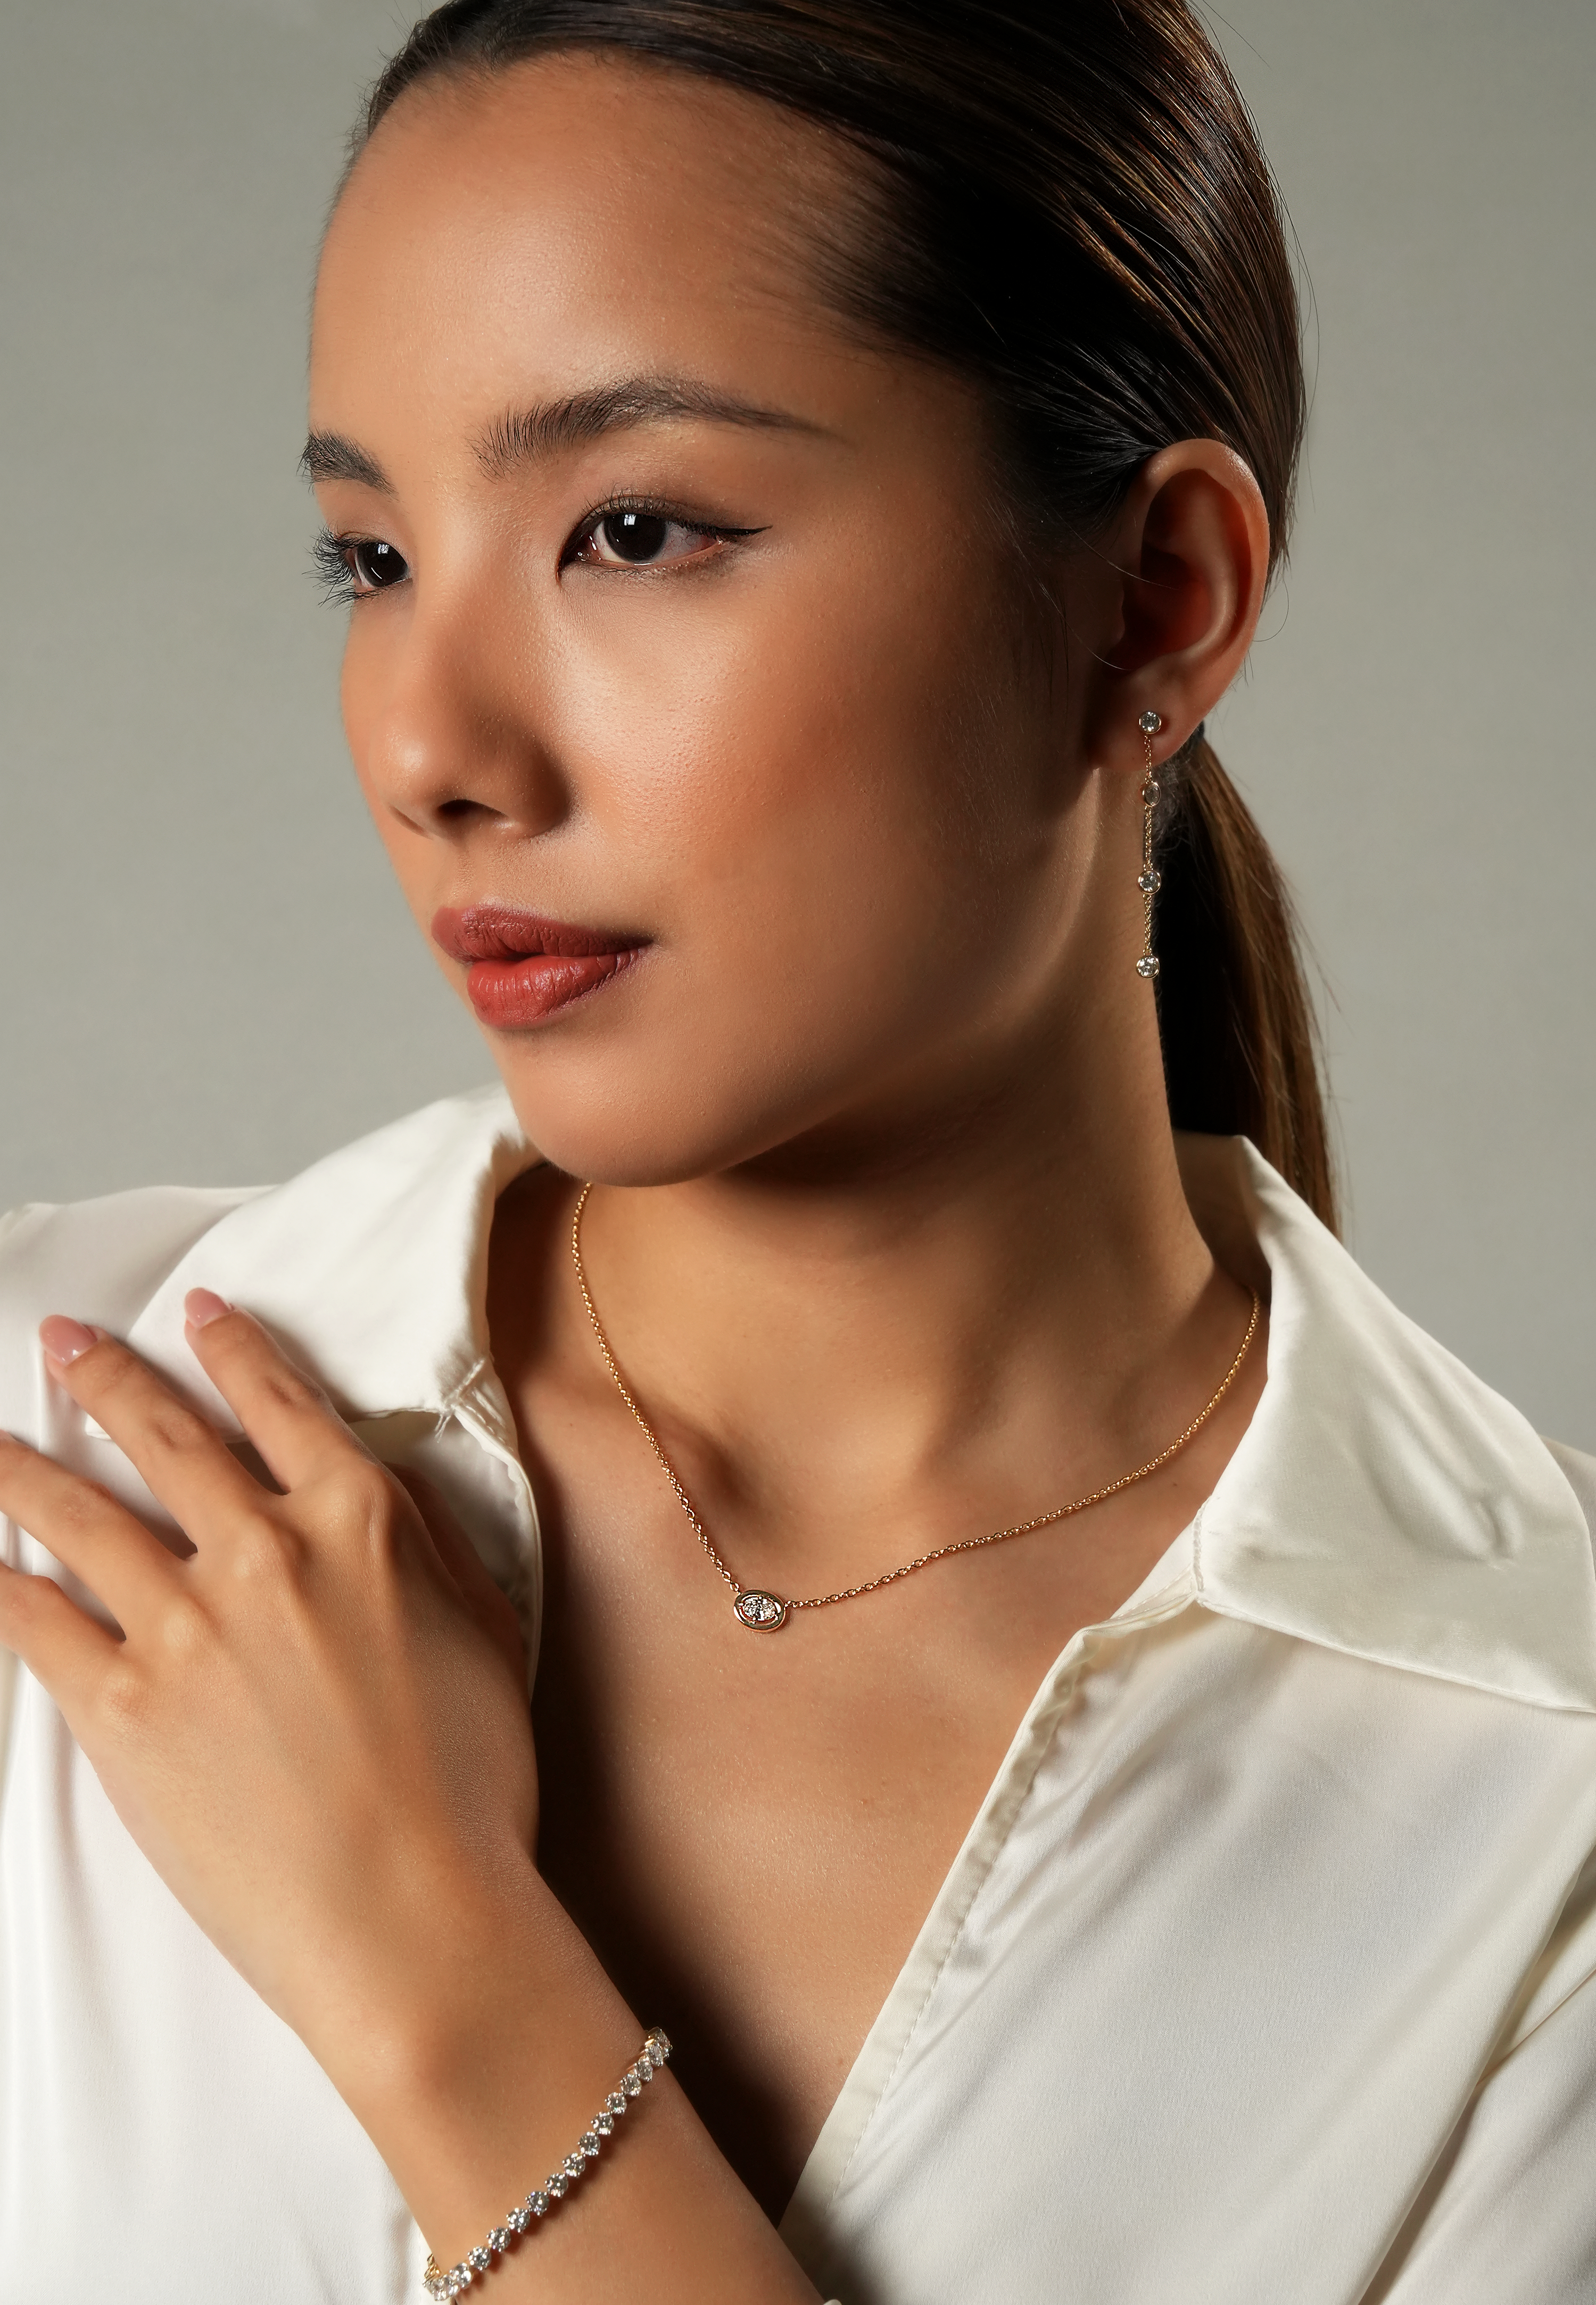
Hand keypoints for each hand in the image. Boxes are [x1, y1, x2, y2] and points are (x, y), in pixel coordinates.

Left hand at [0, 1294, 539, 2085]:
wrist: (415, 1913)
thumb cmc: (472, 1786)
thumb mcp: (487, 1629)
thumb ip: (427, 1541)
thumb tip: (380, 1484)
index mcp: (359, 1522)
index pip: (280, 1405)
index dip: (235, 1352)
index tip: (201, 1313)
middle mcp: (265, 1551)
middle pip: (164, 1437)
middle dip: (106, 1377)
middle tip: (64, 1341)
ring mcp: (185, 1625)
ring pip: (78, 1514)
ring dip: (23, 1466)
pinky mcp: (122, 1706)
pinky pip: (36, 1622)